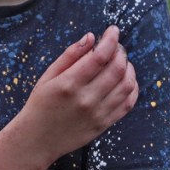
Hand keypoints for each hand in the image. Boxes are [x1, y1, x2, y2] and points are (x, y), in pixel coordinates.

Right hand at [19, 25, 138, 163]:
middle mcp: (86, 99)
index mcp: (69, 84)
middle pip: (117, 69)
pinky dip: (132, 88)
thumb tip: (91, 37)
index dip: (111, 40)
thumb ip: (70, 55)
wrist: (37, 139)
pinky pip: (127, 104)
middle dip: (120, 51)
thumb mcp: (48, 76)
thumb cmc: (40, 104)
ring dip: (129, 68)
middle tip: (116, 46)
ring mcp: (97, 113)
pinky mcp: (104, 124)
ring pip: (126, 85)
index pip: (100, 57)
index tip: (113, 30)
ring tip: (121, 61)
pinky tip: (126, 79)